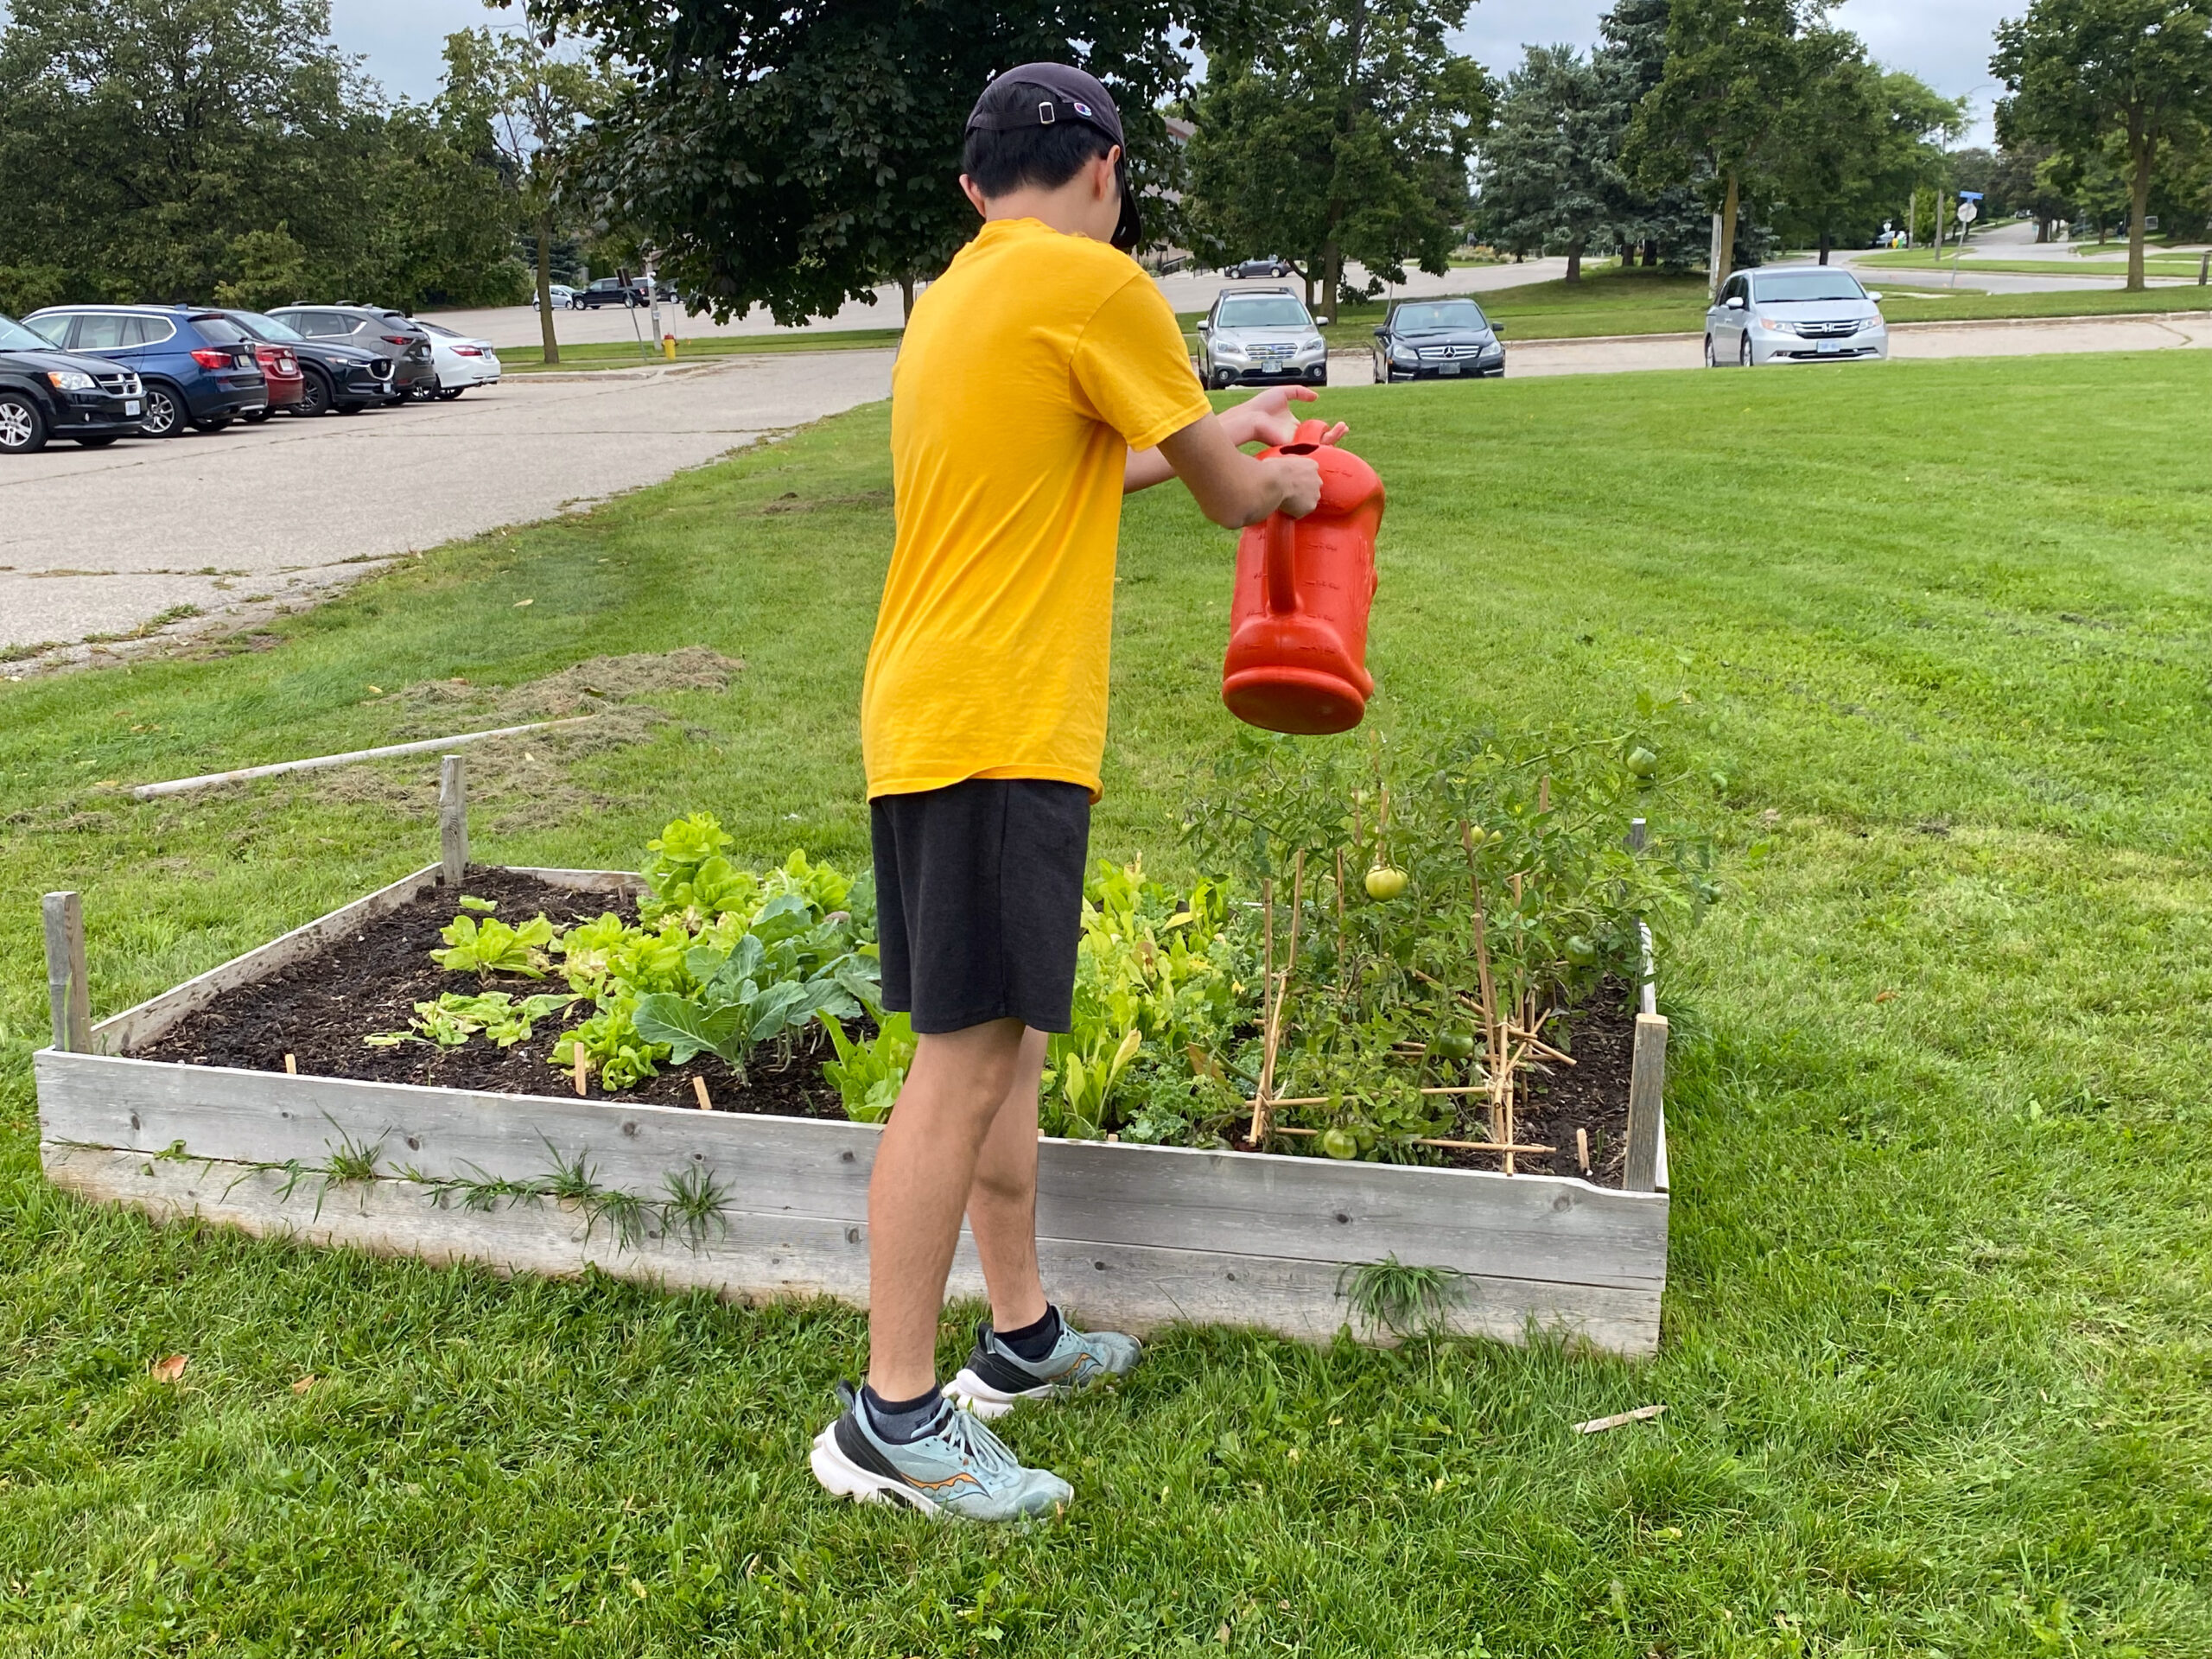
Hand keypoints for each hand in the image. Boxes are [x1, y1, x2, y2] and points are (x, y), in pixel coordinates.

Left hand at [1222, 385, 1348, 450]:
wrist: (1252, 415)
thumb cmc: (1262, 406)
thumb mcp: (1285, 392)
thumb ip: (1300, 392)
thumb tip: (1316, 397)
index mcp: (1295, 427)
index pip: (1316, 432)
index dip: (1329, 430)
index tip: (1340, 423)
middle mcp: (1296, 438)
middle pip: (1321, 441)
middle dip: (1335, 435)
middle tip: (1344, 427)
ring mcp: (1295, 444)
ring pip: (1318, 447)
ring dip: (1333, 439)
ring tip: (1343, 429)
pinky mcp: (1292, 448)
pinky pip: (1310, 449)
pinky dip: (1323, 444)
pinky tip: (1331, 434)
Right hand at [1261, 452, 1323, 518]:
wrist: (1274, 482)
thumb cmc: (1272, 470)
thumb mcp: (1279, 460)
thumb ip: (1284, 465)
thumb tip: (1275, 468)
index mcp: (1311, 465)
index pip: (1308, 474)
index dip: (1298, 479)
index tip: (1290, 482)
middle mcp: (1317, 480)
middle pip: (1311, 488)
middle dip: (1301, 491)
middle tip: (1287, 493)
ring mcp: (1315, 494)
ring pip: (1307, 501)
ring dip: (1298, 503)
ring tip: (1284, 503)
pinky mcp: (1310, 506)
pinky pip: (1301, 512)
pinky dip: (1293, 513)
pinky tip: (1284, 509)